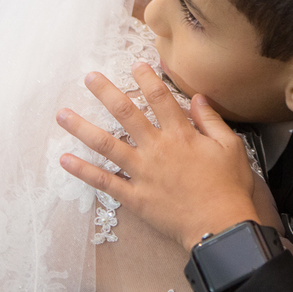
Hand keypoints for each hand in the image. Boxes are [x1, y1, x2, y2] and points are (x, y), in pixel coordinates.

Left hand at [57, 63, 261, 249]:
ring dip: (82, 128)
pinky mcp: (135, 197)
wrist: (220, 226)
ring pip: (106, 145)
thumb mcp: (230, 147)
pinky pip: (104, 182)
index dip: (146, 78)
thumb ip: (211, 120)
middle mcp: (156, 148)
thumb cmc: (228, 187)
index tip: (134, 65)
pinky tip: (65, 160)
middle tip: (89, 77)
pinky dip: (83, 171)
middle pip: (125, 113)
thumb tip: (198, 98)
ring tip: (62, 115)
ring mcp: (142, 173)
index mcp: (180, 134)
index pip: (159, 98)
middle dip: (105, 93)